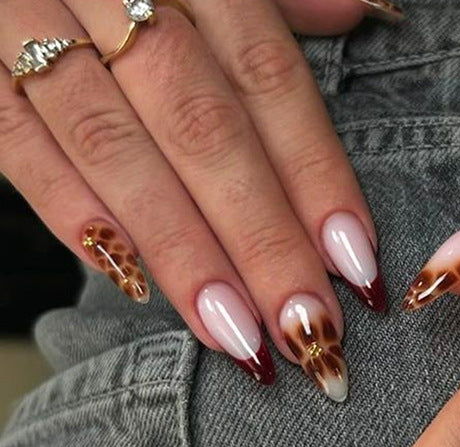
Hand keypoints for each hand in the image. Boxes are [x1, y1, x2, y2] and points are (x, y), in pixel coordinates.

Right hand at [0, 0, 401, 398]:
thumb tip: (362, 13)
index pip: (269, 82)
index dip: (316, 176)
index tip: (355, 264)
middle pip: (206, 133)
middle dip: (263, 242)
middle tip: (308, 331)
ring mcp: (31, 27)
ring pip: (119, 152)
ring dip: (184, 254)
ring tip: (239, 337)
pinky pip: (19, 144)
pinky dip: (74, 213)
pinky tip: (132, 283)